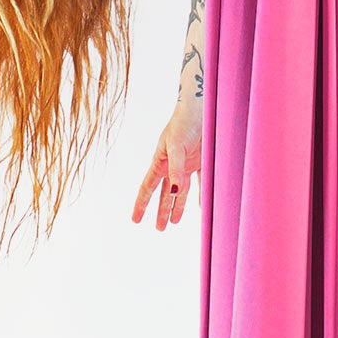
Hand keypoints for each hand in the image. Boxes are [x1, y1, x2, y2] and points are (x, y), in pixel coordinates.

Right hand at [132, 98, 202, 231]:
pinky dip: (200, 195)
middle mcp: (172, 165)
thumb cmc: (184, 123)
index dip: (141, 204)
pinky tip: (200, 207)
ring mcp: (187, 163)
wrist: (202, 108)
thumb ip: (175, 169)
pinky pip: (200, 182)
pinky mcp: (202, 160)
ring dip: (178, 206)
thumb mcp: (176, 147)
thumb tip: (174, 192)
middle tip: (159, 229)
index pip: (148, 187)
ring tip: (174, 222)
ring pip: (181, 190)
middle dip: (161, 210)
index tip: (135, 220)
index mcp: (160, 161)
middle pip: (164, 192)